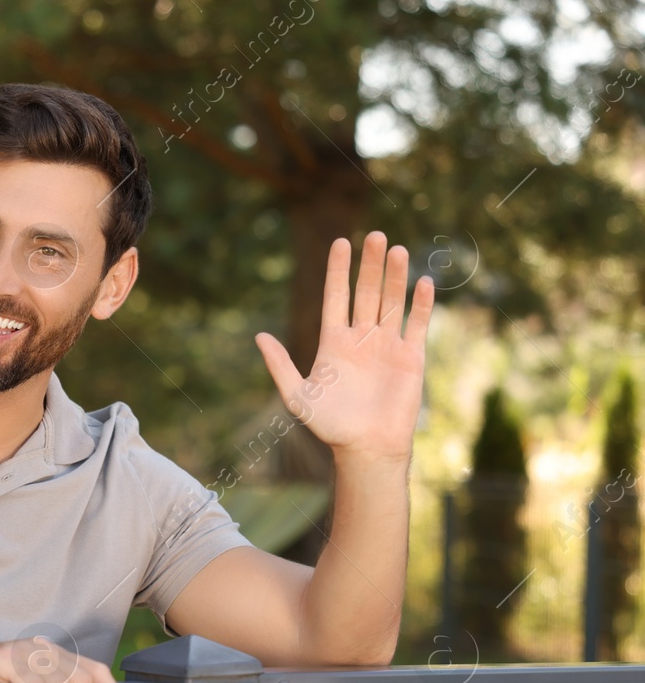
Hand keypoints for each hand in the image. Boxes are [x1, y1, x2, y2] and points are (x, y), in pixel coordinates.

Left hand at [254, 231, 434, 464]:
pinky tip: (423, 282)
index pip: (336, 296)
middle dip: (368, 265)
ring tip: (395, 249)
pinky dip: (421, 305)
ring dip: (394, 276)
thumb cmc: (330, 425)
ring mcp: (387, 345)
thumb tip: (259, 336)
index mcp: (334, 342)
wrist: (365, 448)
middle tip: (372, 235)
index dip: (338, 270)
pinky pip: (417, 325)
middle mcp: (361, 338)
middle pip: (366, 292)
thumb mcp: (296, 394)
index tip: (339, 242)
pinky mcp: (411, 357)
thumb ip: (279, 365)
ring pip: (392, 302)